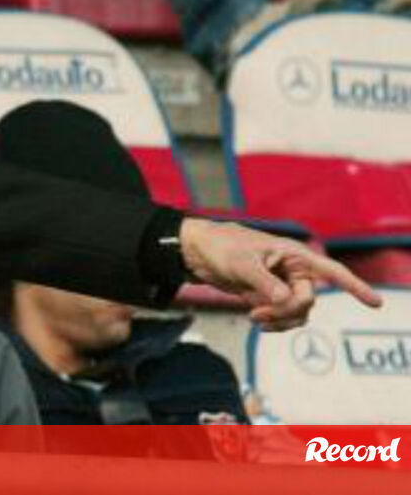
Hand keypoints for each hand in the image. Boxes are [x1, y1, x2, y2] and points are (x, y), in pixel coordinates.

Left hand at [178, 219, 381, 330]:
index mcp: (293, 254)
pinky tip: (257, 321)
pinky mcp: (269, 296)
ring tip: (254, 318)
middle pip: (307, 300)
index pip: (331, 271)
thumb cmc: (220, 247)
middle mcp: (293, 270)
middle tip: (257, 312)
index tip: (374, 303)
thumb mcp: (240, 263)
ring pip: (297, 312)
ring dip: (280, 320)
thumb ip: (264, 282)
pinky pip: (283, 317)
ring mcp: (282, 284)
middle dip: (286, 311)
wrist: (197, 253)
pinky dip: (274, 323)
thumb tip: (284, 299)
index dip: (354, 286)